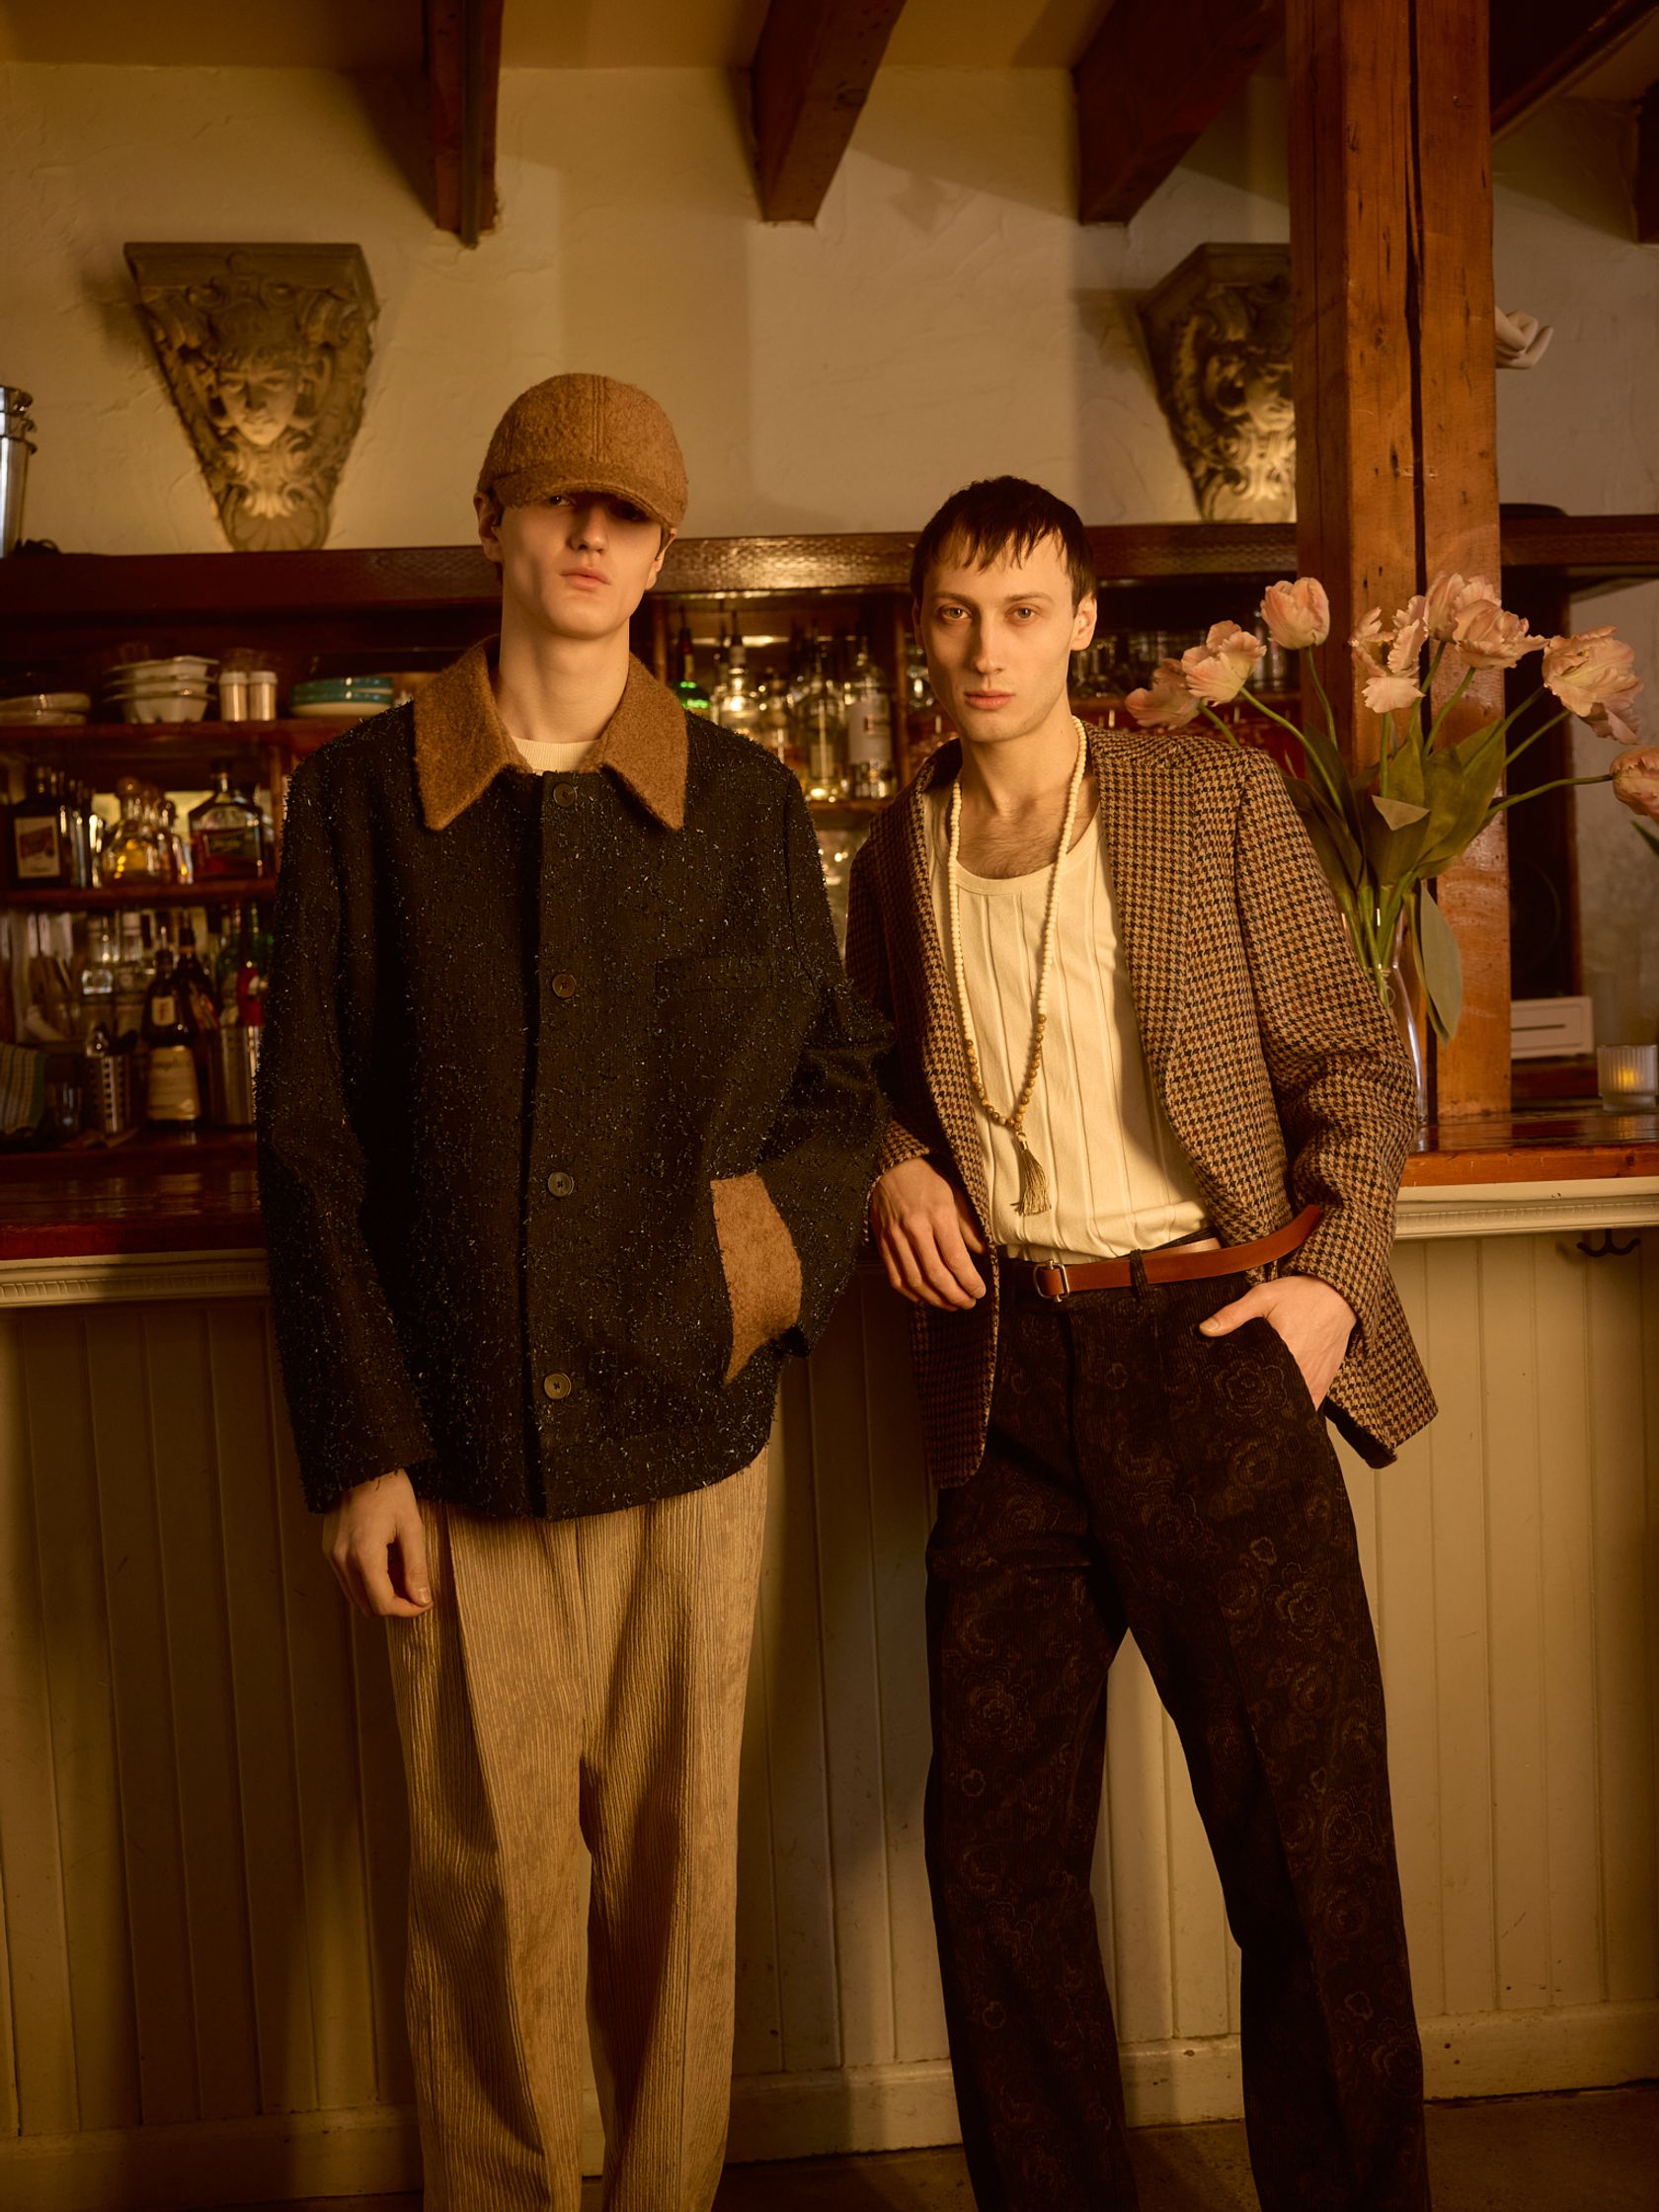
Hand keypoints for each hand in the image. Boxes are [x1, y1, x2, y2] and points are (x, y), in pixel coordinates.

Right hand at [323, 1468, 432, 1618]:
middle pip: (368, 1606)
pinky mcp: (328, 1550)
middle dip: (395, 1604)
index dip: (407, 1610)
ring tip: (402, 1573)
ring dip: (380, 1594)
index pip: (383, 1604)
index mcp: (364, 1555)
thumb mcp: (412, 1526)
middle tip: (416, 1588)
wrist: (362, 1464)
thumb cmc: (389, 1490)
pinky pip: (347, 1580)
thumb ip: (416, 1567)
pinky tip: (385, 1564)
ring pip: (356, 1596)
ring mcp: (331, 1556)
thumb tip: (422, 1599)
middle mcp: (342, 1560)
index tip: (425, 1602)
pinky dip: (367, 1582)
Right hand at [871, 1156, 987, 1309]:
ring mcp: (895, 1237)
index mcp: (937, 1214)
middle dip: (955, 1295)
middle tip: (968, 1303)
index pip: (955, 1258)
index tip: (979, 1291)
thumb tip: (982, 1252)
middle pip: (935, 1274)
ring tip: (951, 1304)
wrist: (891, 1167)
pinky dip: (911, 1292)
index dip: (968, 1281)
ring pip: (915, 1280)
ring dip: (935, 1299)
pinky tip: (925, 1297)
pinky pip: (895, 1276)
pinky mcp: (882, 1242)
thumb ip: (969, 1226)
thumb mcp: (956, 1196)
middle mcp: (914, 1228)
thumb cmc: (927, 1180)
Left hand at [1199, 1272, 1355, 1407]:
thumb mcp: (1263, 1297)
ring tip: (1257, 1407)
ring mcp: (1316, 1379)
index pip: (1257, 1385)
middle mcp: (1302, 1371)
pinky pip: (1310, 1403)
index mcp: (1284, 1353)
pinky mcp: (1325, 1381)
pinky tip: (1282, 1406)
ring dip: (1276, 1406)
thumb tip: (1205, 1329)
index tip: (1228, 1396)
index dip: (1242, 1393)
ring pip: (1292, 1404)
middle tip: (1238, 1403)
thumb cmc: (1301, 1294)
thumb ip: (1233, 1314)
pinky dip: (1297, 1406)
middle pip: (1274, 1398)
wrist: (1339, 1294)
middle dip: (1256, 1402)